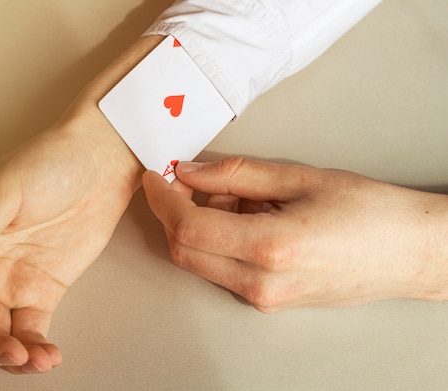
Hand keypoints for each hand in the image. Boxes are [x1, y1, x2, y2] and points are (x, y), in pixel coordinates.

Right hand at [0, 119, 140, 373]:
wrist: (99, 162)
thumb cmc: (47, 163)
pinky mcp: (42, 290)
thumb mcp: (1, 193)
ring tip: (35, 360)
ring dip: (9, 354)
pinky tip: (48, 356)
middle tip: (9, 353)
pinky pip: (30, 329)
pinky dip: (36, 348)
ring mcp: (9, 279)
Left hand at [143, 158, 447, 312]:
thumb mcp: (300, 178)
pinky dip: (220, 239)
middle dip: (175, 211)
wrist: (411, 252)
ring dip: (200, 224)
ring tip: (235, 194)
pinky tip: (247, 215)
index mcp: (270, 249)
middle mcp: (262, 283)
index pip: (188, 227)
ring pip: (202, 261)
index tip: (154, 175)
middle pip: (185, 250)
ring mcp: (265, 298)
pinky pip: (224, 269)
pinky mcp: (270, 301)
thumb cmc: (370, 213)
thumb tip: (191, 171)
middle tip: (187, 178)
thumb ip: (238, 175)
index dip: (162, 199)